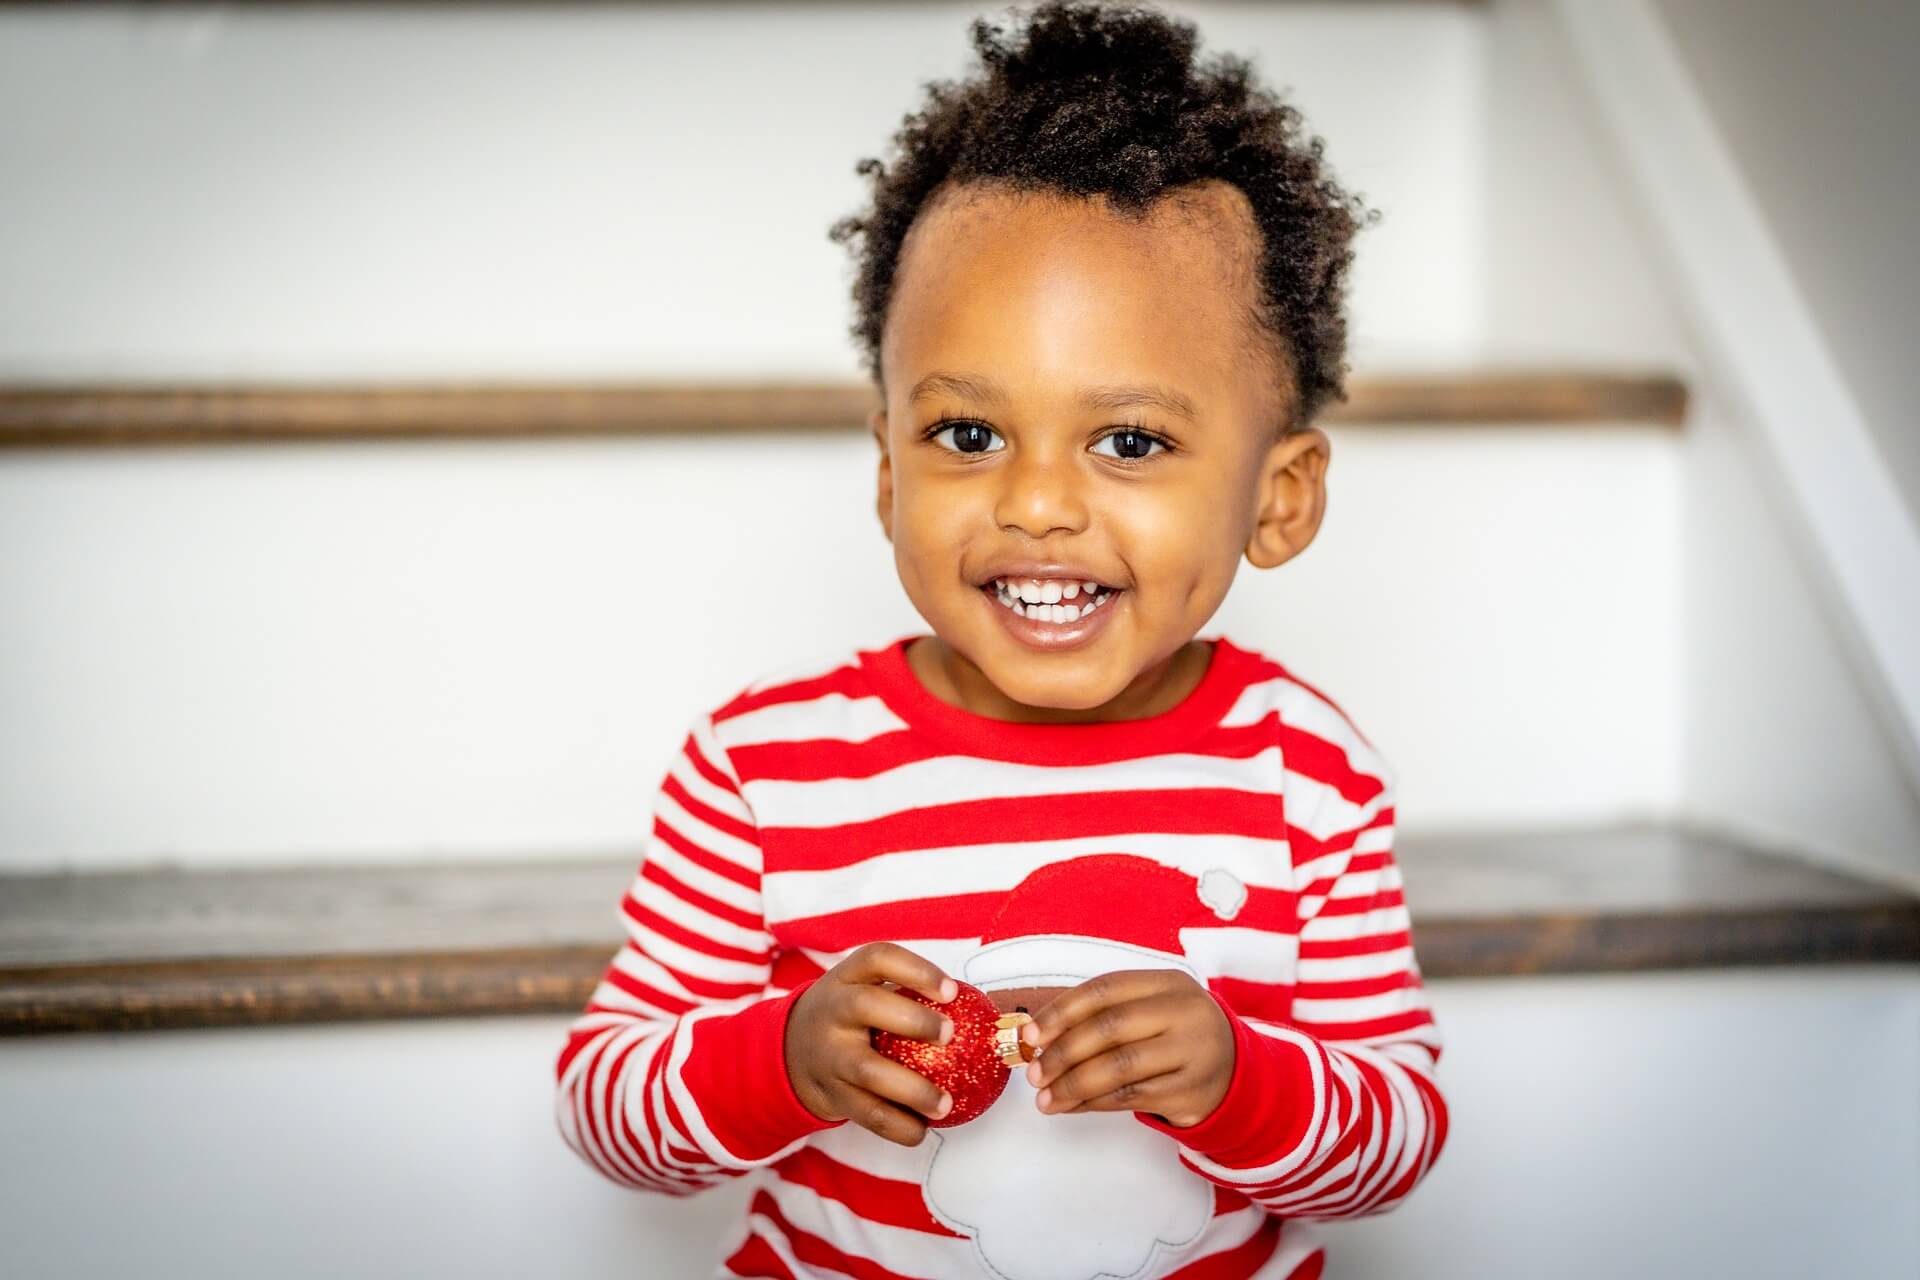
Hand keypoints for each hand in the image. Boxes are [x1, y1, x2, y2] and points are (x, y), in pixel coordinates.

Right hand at [784, 943, 958, 1146]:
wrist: (789, 1051)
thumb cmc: (850, 1016)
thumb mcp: (863, 989)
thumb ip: (908, 995)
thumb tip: (983, 1013)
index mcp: (847, 978)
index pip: (878, 958)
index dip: (916, 970)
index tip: (951, 990)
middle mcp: (832, 1010)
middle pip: (867, 1006)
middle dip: (913, 1020)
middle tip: (952, 1036)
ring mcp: (828, 1054)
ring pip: (867, 1071)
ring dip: (911, 1090)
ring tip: (945, 1103)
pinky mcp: (830, 1094)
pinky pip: (865, 1114)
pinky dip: (897, 1126)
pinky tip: (922, 1130)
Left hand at [1019, 970, 1234, 1128]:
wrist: (1237, 1074)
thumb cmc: (1177, 1036)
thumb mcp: (1154, 1009)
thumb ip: (1104, 1016)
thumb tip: (1040, 1037)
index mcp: (1169, 982)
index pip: (1105, 989)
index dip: (1062, 1011)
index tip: (1030, 1034)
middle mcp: (1186, 1012)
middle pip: (1110, 1028)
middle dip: (1063, 1052)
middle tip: (1034, 1072)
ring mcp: (1193, 1053)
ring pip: (1119, 1068)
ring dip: (1073, 1085)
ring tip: (1045, 1098)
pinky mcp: (1192, 1092)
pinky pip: (1131, 1098)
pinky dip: (1094, 1103)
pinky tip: (1073, 1106)